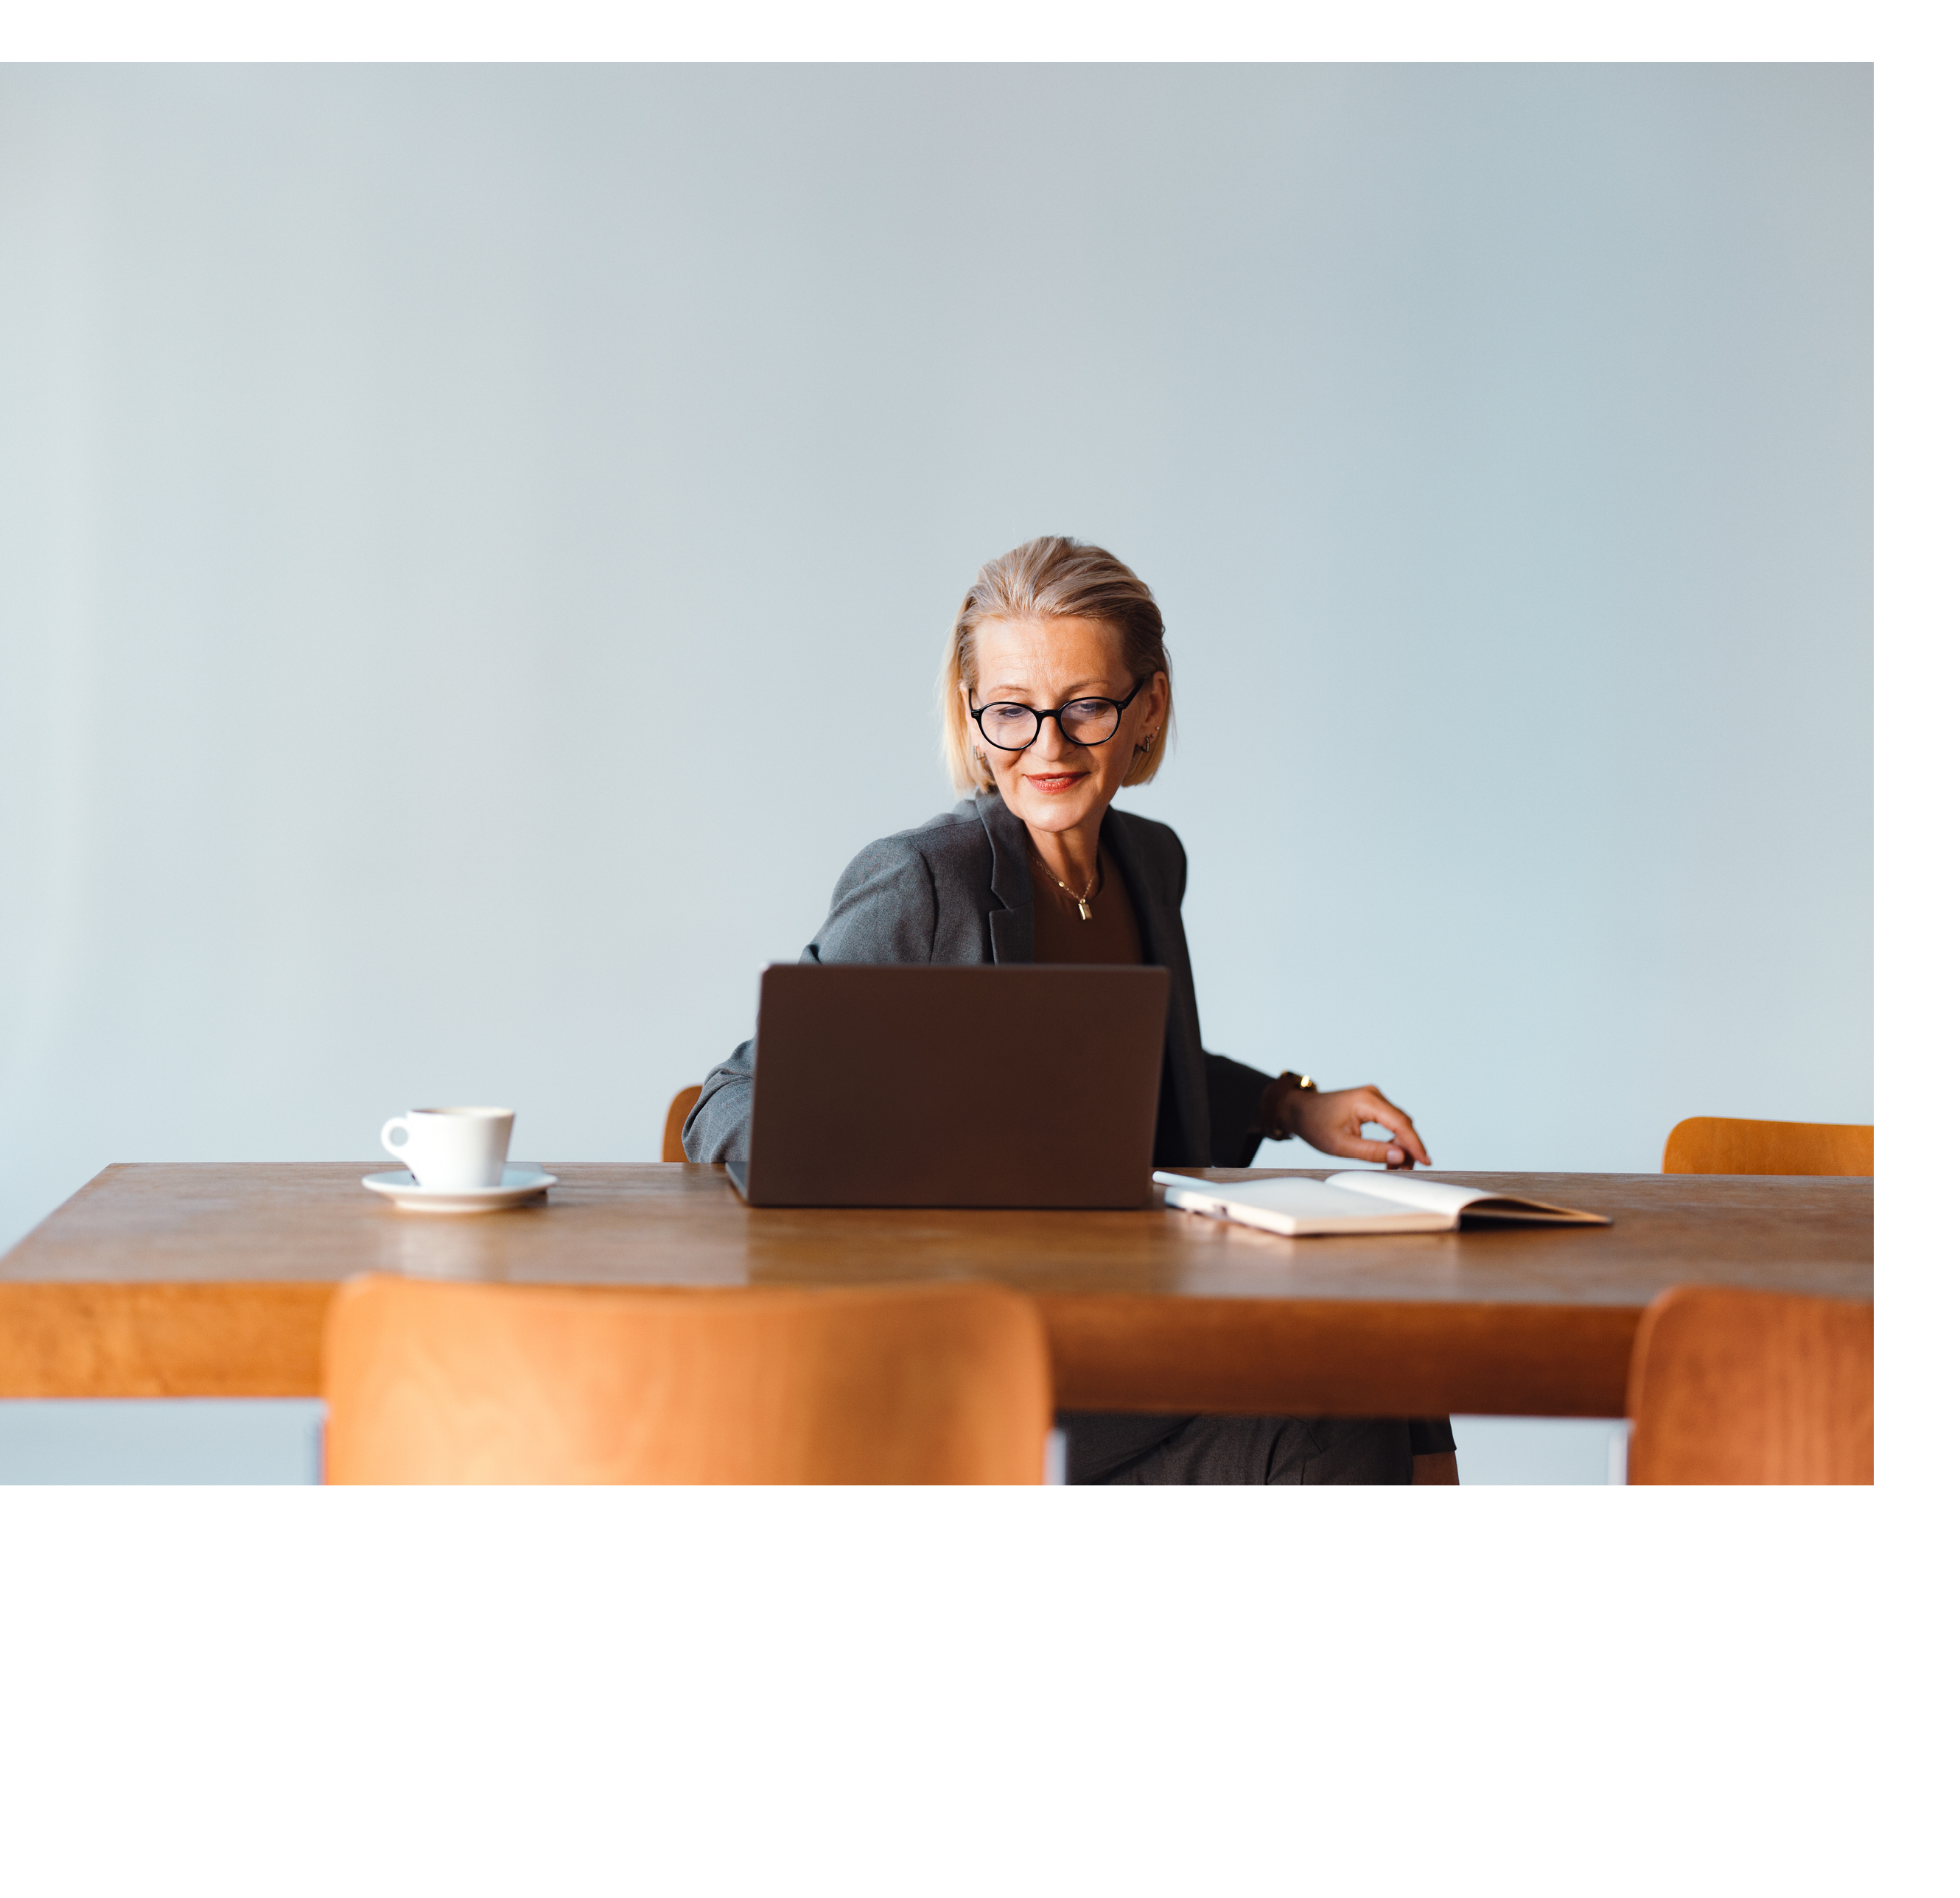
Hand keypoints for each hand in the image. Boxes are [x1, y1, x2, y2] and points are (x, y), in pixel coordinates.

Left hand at [1281, 1084, 1431, 1169]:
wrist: (1298, 1110)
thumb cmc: (1314, 1125)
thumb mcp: (1340, 1145)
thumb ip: (1371, 1151)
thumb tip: (1400, 1157)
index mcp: (1367, 1101)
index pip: (1400, 1124)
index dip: (1415, 1145)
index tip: (1426, 1162)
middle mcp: (1374, 1095)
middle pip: (1403, 1124)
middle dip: (1408, 1148)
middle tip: (1406, 1171)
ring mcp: (1374, 1098)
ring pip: (1399, 1124)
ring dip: (1400, 1146)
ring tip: (1394, 1168)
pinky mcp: (1372, 1104)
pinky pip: (1390, 1123)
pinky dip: (1392, 1140)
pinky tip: (1388, 1157)